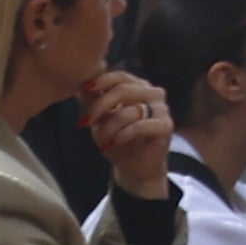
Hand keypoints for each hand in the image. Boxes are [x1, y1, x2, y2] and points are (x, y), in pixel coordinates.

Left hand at [81, 71, 176, 198]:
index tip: (86, 89)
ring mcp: (161, 109)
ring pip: (129, 110)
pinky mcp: (165, 125)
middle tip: (84, 121)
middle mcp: (153, 93)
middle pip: (123, 90)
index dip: (102, 81)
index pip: (120, 76)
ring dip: (109, 127)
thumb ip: (93, 101)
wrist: (135, 167)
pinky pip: (140, 126)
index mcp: (138, 87)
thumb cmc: (118, 139)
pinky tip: (111, 143)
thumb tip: (80, 83)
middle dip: (100, 106)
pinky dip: (122, 135)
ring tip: (100, 140)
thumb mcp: (101, 119)